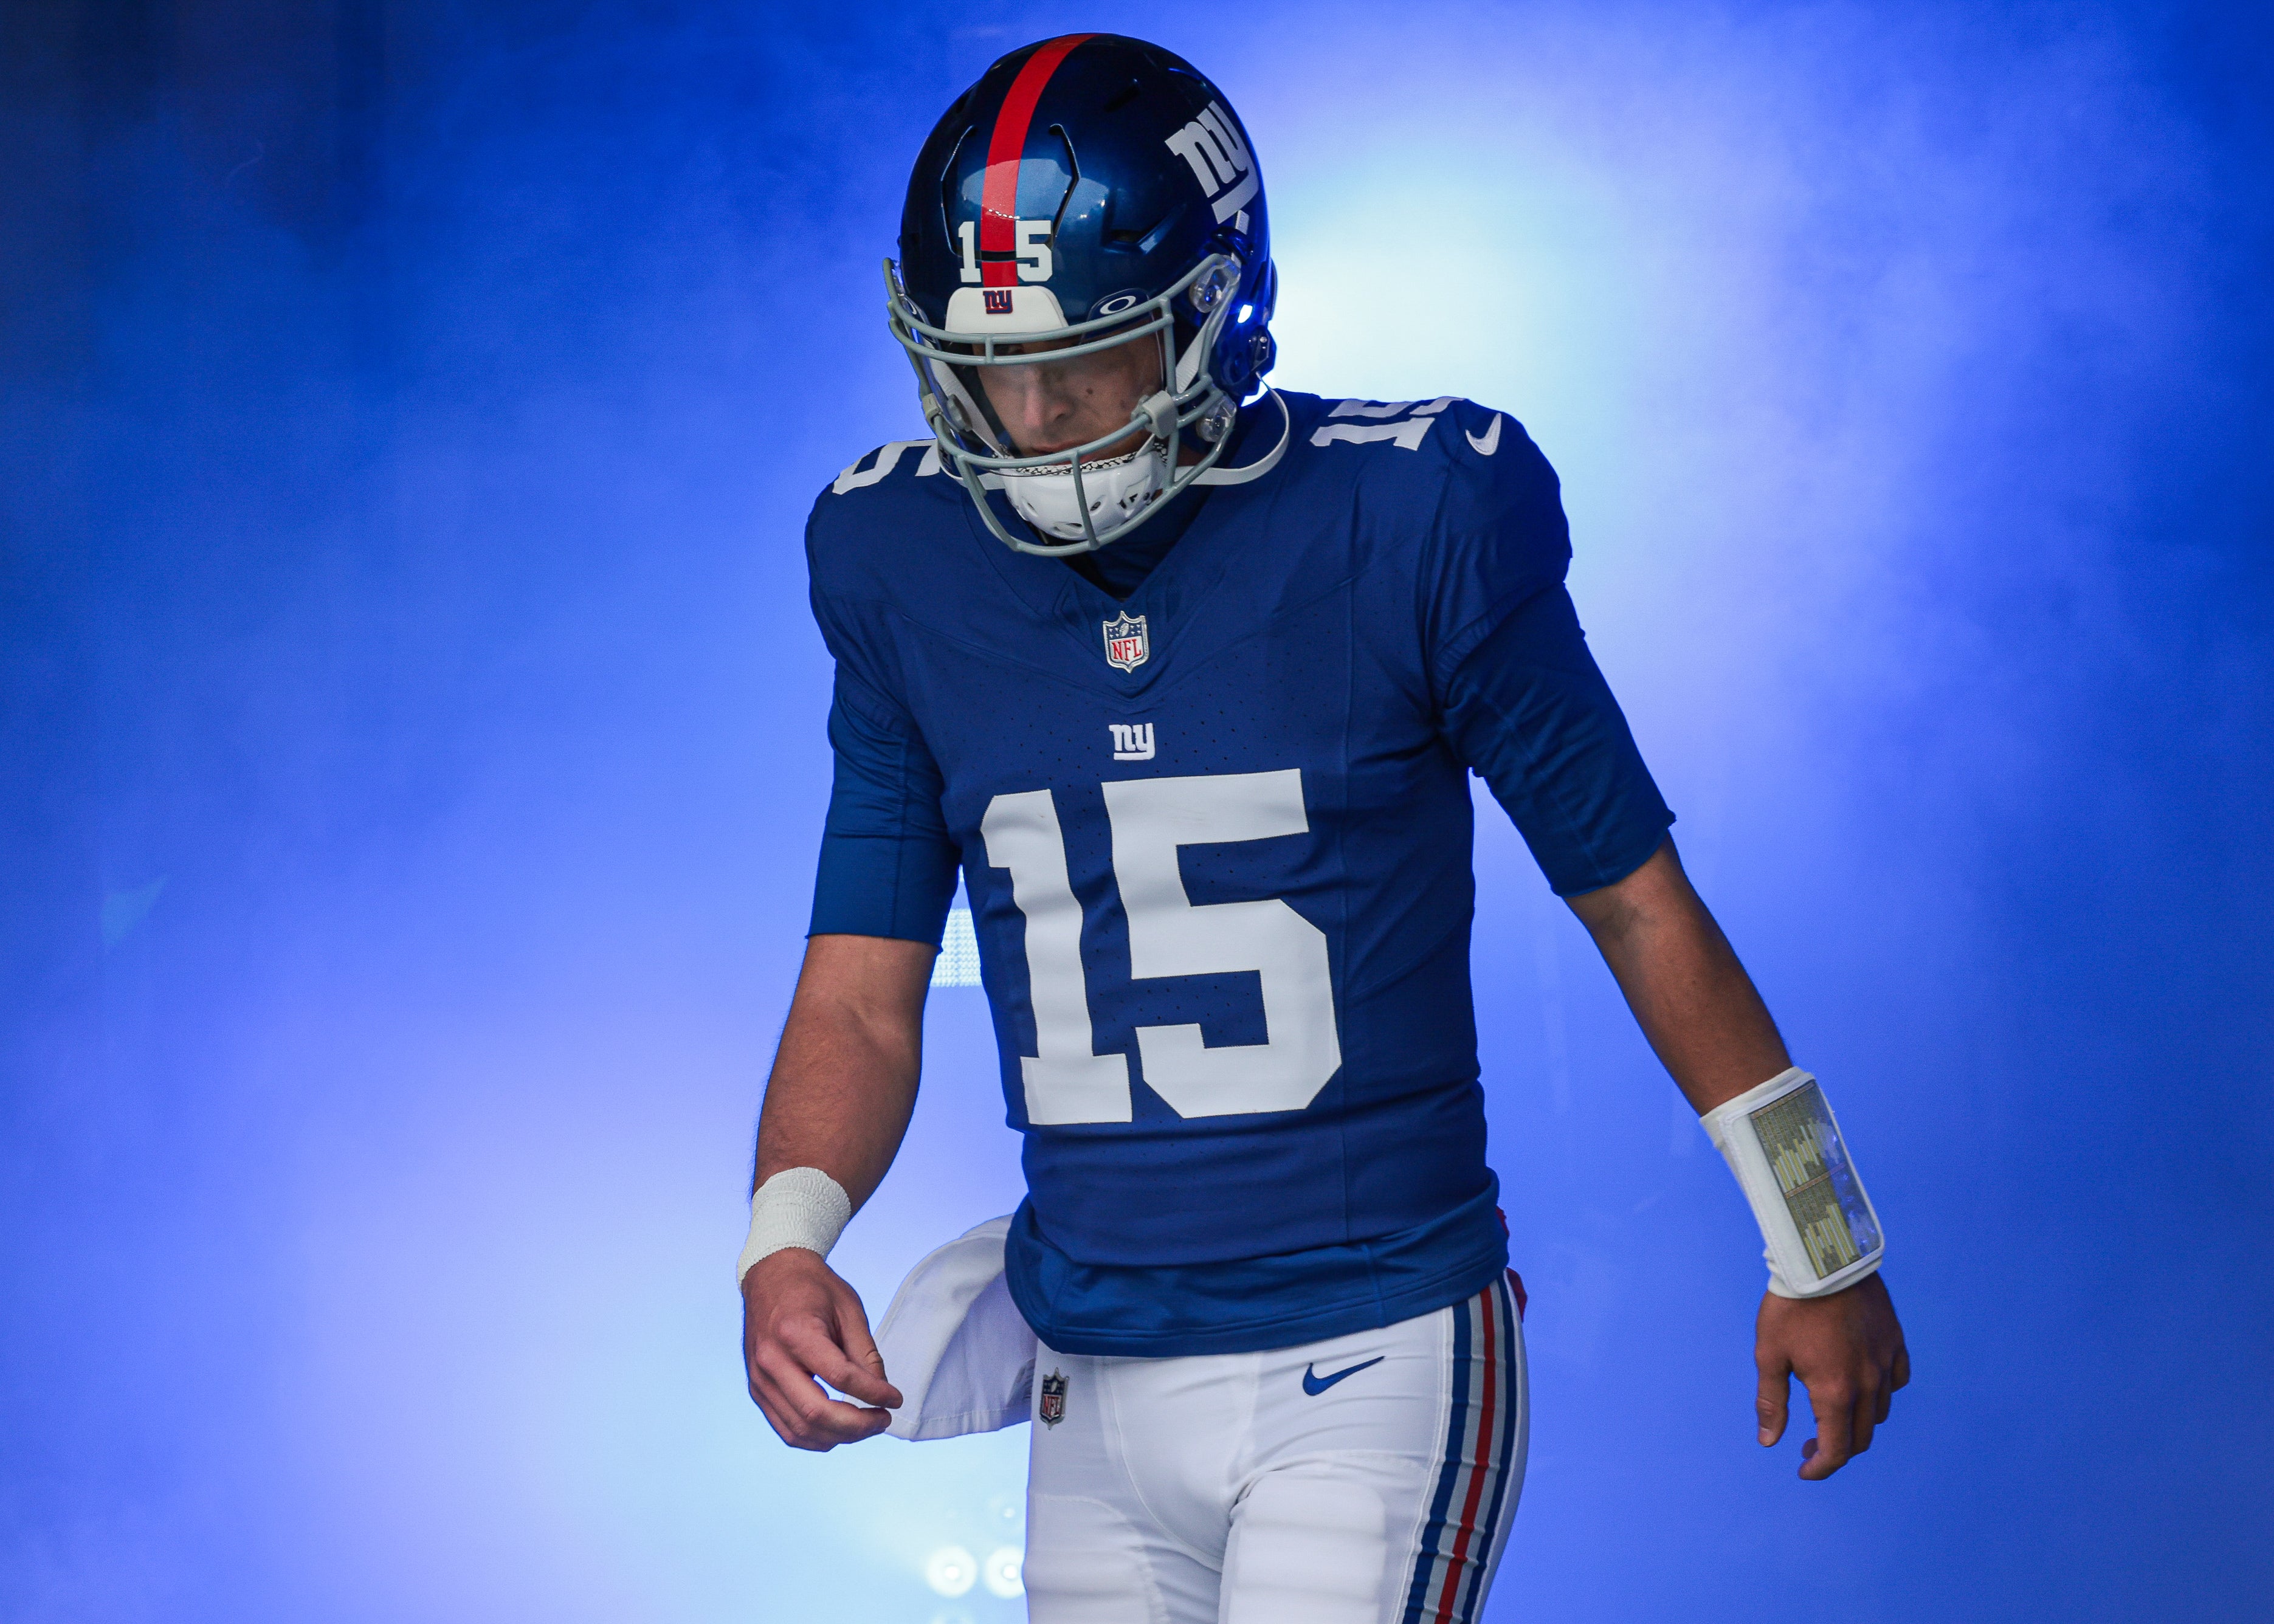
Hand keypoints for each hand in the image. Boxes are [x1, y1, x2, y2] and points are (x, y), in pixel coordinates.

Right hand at [741, 1247, 901, 1449]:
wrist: (771, 1275)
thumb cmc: (813, 1288)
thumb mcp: (848, 1309)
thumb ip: (865, 1353)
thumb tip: (881, 1393)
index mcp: (795, 1333)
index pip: (840, 1377)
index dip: (873, 1394)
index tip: (895, 1399)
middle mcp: (771, 1360)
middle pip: (816, 1412)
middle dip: (857, 1426)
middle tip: (883, 1421)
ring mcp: (759, 1379)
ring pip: (799, 1429)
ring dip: (838, 1437)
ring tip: (865, 1427)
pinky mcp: (757, 1390)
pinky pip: (785, 1428)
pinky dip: (815, 1438)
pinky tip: (839, 1431)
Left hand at [1754, 1271, 1908, 1479]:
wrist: (1822, 1259)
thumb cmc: (1790, 1306)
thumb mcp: (1770, 1355)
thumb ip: (1772, 1402)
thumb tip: (1769, 1442)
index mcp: (1835, 1392)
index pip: (1836, 1450)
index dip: (1820, 1468)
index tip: (1804, 1470)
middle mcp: (1867, 1383)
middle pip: (1861, 1437)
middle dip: (1837, 1450)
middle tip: (1810, 1446)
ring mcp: (1886, 1362)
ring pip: (1880, 1412)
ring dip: (1858, 1424)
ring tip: (1832, 1416)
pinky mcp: (1895, 1341)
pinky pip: (1897, 1381)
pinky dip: (1882, 1393)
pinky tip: (1862, 1386)